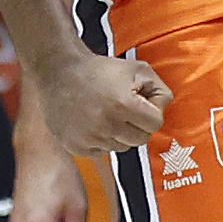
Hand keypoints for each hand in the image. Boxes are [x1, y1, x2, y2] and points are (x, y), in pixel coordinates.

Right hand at [36, 52, 172, 156]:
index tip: (140, 102)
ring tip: (108, 113)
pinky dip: (103, 140)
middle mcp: (106, 125)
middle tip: (125, 109)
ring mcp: (89, 138)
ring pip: (122, 147)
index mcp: (124, 105)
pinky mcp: (76, 147)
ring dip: (120, 133)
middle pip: (141, 139)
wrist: (60, 73)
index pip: (155, 124)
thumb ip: (160, 90)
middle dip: (138, 125)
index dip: (152, 112)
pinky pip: (103, 151)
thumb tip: (163, 111)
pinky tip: (94, 122)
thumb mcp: (138, 69)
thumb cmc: (102, 70)